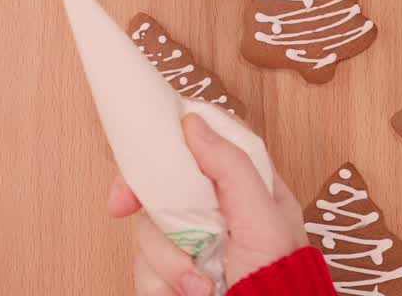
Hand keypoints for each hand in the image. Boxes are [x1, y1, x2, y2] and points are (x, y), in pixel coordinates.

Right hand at [107, 114, 307, 295]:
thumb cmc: (279, 281)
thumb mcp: (264, 218)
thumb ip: (232, 167)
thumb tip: (193, 123)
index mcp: (242, 188)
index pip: (196, 147)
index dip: (165, 144)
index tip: (142, 152)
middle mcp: (212, 214)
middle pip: (159, 185)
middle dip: (147, 204)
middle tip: (122, 205)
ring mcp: (190, 244)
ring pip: (147, 229)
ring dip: (167, 259)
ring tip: (199, 282)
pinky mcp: (171, 275)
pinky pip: (143, 266)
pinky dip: (160, 283)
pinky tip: (188, 293)